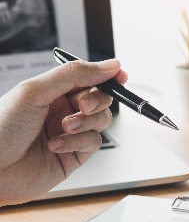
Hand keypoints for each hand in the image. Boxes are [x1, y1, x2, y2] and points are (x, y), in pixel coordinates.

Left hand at [0, 59, 126, 204]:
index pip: (89, 78)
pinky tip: (56, 145)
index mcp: (53, 91)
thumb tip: (110, 65)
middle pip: (100, 98)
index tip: (120, 75)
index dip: (107, 76)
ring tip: (64, 128)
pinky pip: (93, 143)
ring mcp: (70, 133)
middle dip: (96, 100)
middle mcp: (63, 110)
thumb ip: (75, 74)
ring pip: (102, 120)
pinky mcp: (74, 155)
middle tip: (82, 106)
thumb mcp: (35, 91)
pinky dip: (78, 142)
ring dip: (86, 122)